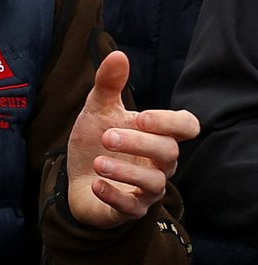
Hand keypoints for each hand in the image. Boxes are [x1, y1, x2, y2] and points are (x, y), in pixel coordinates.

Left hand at [65, 51, 197, 227]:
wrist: (76, 179)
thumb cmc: (96, 142)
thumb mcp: (98, 111)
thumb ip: (108, 85)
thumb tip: (118, 54)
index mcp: (157, 135)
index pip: (187, 127)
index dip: (172, 123)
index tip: (142, 116)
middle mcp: (159, 164)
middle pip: (169, 153)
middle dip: (139, 143)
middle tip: (106, 136)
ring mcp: (147, 189)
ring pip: (155, 183)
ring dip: (126, 171)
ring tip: (99, 161)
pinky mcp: (130, 210)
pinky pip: (132, 208)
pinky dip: (114, 195)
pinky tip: (96, 184)